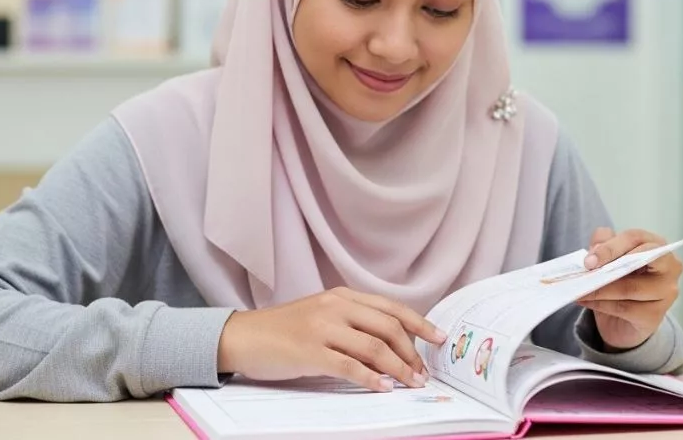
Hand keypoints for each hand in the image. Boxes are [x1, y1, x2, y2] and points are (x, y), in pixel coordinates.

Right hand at [217, 287, 446, 391]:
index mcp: (342, 296)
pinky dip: (371, 378)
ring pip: (374, 347)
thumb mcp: (322, 315)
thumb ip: (353, 323)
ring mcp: (323, 328)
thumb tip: (391, 346)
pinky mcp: (310, 351)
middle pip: (388, 327)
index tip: (439, 338)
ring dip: (398, 368)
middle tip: (423, 372)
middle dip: (412, 352)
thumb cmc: (284, 330)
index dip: (419, 323)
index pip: (391, 308)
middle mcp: (335, 306)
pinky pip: (350, 366)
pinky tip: (383, 387)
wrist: (243, 336)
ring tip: (411, 383)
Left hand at [577, 228, 681, 350]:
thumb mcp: (611, 259)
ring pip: (630, 287)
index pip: (636, 238)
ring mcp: (666, 293)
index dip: (611, 246)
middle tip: (585, 270)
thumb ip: (604, 245)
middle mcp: (670, 267)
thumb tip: (595, 249)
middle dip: (609, 263)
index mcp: (658, 246)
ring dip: (599, 288)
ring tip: (578, 288)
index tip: (589, 259)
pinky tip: (585, 301)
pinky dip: (600, 304)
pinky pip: (624, 308)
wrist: (625, 321)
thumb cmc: (622, 281)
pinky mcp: (655, 315)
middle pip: (640, 259)